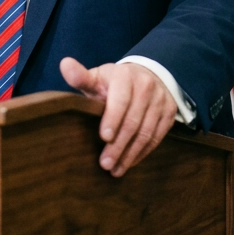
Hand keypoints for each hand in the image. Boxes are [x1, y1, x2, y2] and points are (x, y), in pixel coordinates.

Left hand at [60, 58, 177, 175]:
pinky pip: (157, 137)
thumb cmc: (112, 82)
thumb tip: (65, 64)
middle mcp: (146, 86)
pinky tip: (130, 162)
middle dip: (118, 145)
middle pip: (133, 121)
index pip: (120, 100)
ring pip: (146, 132)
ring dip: (130, 154)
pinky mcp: (169, 113)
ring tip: (115, 170)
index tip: (104, 137)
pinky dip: (143, 152)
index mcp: (125, 76)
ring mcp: (160, 100)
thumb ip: (80, 76)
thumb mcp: (96, 77)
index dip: (113, 119)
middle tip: (105, 163)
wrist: (145, 76)